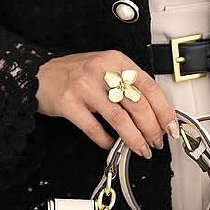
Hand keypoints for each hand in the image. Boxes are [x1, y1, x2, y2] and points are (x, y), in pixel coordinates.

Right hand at [36, 51, 178, 158]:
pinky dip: (105, 140)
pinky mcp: (69, 104)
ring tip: (141, 149)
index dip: (163, 109)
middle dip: (151, 129)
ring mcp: (85, 87)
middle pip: (137, 104)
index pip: (149, 85)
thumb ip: (127, 84)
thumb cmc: (74, 73)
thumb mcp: (105, 68)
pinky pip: (94, 128)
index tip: (170, 126)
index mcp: (116, 60)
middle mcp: (101, 70)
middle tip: (156, 141)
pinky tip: (110, 145)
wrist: (38, 74)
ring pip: (120, 118)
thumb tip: (154, 112)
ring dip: (134, 139)